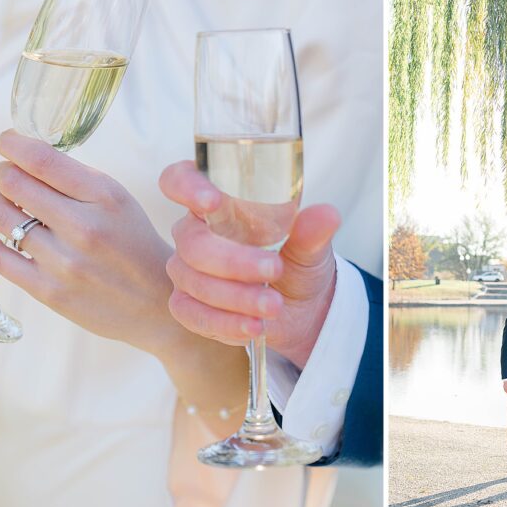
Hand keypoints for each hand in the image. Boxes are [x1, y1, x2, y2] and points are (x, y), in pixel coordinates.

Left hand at [0, 131, 181, 356]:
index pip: (43, 161)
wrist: (156, 302)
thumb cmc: (135, 244)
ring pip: (2, 216)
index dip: (14, 145)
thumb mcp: (120, 201)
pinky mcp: (48, 291)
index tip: (6, 140)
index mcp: (106, 197)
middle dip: (4, 172)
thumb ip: (78, 181)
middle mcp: (84, 227)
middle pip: (16, 184)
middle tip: (6, 173)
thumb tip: (27, 158)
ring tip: (0, 198)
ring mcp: (64, 262)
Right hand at [159, 161, 338, 368]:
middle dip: (234, 261)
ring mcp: (187, 269)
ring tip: (274, 306)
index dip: (187, 186)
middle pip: (193, 242)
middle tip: (275, 270)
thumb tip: (326, 215)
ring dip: (236, 297)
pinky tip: (254, 326)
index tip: (212, 201)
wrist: (302, 304)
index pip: (180, 179)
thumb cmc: (297, 258)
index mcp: (219, 201)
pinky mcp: (187, 304)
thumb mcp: (311, 244)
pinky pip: (192, 314)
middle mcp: (195, 231)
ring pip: (194, 281)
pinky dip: (225, 323)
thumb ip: (313, 229)